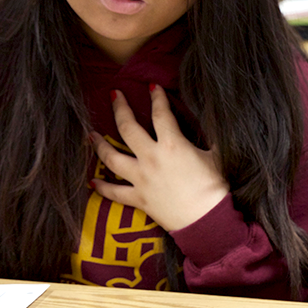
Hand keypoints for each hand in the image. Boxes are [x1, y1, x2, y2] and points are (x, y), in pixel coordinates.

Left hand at [90, 86, 229, 231]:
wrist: (207, 220)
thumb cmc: (215, 187)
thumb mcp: (216, 154)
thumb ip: (209, 135)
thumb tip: (210, 120)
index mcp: (172, 144)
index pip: (161, 113)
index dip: (157, 97)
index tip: (152, 86)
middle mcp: (151, 158)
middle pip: (128, 128)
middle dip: (119, 108)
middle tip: (113, 95)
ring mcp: (141, 179)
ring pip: (112, 158)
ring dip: (99, 145)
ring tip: (90, 134)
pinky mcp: (138, 198)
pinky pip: (114, 192)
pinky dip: (102, 187)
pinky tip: (92, 181)